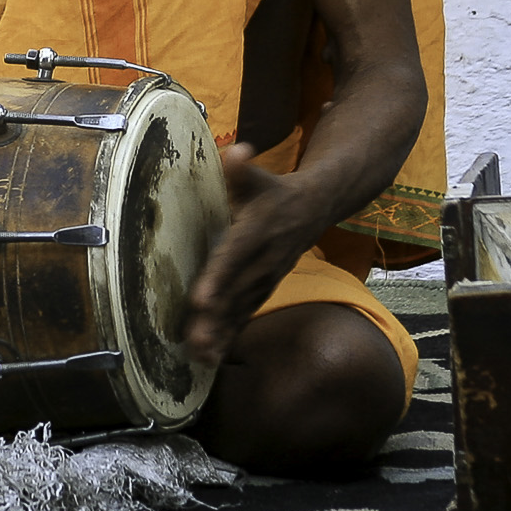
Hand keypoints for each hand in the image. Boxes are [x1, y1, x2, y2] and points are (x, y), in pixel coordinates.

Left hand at [182, 144, 328, 365]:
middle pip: (236, 292)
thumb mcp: (260, 176)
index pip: (234, 257)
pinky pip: (247, 315)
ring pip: (242, 310)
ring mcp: (266, 278)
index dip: (218, 278)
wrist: (316, 208)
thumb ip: (242, 168)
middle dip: (216, 318)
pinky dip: (231, 336)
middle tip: (195, 341)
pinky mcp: (265, 289)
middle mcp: (263, 261)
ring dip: (222, 333)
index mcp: (256, 232)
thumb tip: (238, 151)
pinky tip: (211, 359)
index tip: (200, 299)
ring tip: (200, 356)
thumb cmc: (276, 190)